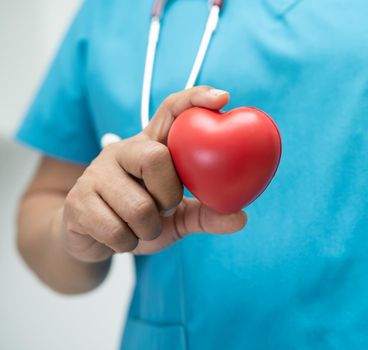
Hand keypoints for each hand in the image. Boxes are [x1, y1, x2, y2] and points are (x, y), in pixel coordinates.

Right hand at [60, 87, 246, 261]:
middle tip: (163, 207)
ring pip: (138, 206)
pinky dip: (127, 244)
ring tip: (140, 227)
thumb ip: (206, 215)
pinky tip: (120, 237)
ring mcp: (95, 173)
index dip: (195, 99)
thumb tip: (241, 218)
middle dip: (167, 194)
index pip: (171, 110)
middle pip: (155, 157)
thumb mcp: (177, 218)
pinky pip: (116, 231)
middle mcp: (122, 151)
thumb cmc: (139, 220)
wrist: (91, 242)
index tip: (223, 98)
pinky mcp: (77, 201)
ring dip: (148, 229)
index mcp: (150, 147)